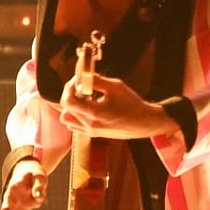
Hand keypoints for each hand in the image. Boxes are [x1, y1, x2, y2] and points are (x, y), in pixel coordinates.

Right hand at [0, 159, 46, 209]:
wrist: (23, 170)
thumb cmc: (32, 174)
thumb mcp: (39, 175)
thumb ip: (39, 186)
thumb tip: (39, 198)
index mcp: (14, 188)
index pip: (15, 201)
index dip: (28, 206)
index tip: (37, 206)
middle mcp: (8, 198)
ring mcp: (7, 206)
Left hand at [59, 74, 178, 139]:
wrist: (144, 123)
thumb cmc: (132, 104)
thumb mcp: (115, 86)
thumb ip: (96, 80)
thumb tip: (82, 75)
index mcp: (95, 114)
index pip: (69, 102)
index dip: (69, 88)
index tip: (76, 80)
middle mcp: (90, 125)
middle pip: (65, 110)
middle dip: (70, 95)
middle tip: (80, 87)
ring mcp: (91, 132)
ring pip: (67, 120)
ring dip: (71, 107)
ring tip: (84, 99)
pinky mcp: (94, 134)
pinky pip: (75, 126)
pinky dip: (75, 116)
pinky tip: (87, 107)